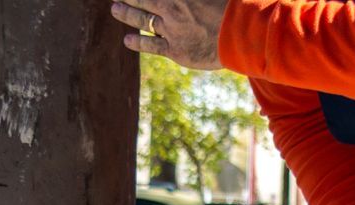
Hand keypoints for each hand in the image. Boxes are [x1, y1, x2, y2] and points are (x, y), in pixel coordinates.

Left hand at [109, 0, 223, 68]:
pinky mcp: (175, 50)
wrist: (239, 35)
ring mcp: (172, 29)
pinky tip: (127, 40)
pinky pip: (152, 45)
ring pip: (143, 19)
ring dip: (126, 14)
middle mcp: (172, 7)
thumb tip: (188, 0)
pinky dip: (138, 42)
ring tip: (114, 9)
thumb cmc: (232, 7)